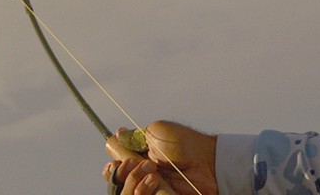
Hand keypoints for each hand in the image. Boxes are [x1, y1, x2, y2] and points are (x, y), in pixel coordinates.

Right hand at [103, 121, 217, 194]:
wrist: (206, 162)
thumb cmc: (184, 144)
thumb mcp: (156, 131)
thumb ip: (133, 137)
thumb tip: (116, 135)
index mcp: (140, 159)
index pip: (115, 169)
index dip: (113, 168)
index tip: (115, 163)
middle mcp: (143, 176)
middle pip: (117, 184)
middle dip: (122, 173)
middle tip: (136, 164)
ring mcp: (151, 189)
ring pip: (127, 194)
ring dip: (134, 181)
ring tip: (153, 173)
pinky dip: (143, 191)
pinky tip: (155, 182)